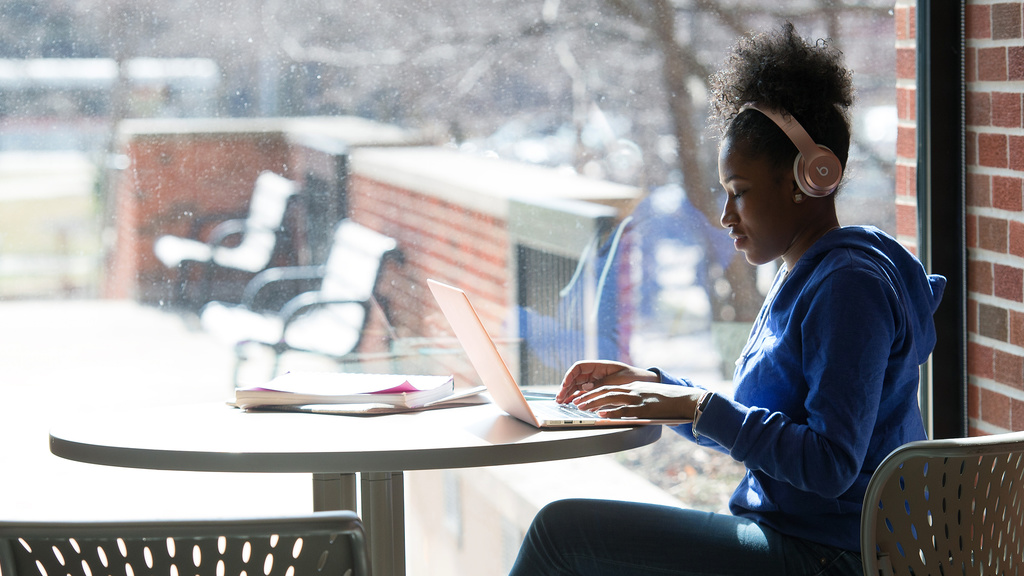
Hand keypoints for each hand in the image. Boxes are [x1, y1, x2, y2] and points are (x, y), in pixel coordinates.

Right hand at [557, 360, 657, 402]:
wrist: (646, 382)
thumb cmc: (633, 377)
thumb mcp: (618, 380)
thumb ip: (602, 383)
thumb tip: (585, 387)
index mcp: (599, 366)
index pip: (579, 367)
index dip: (570, 375)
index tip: (565, 385)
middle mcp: (595, 373)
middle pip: (576, 378)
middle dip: (566, 388)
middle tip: (559, 398)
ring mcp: (596, 382)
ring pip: (578, 387)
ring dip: (569, 394)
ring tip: (562, 403)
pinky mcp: (599, 391)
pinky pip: (585, 394)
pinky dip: (578, 398)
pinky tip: (572, 404)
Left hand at [558, 361, 701, 419]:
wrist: (685, 399)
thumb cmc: (668, 400)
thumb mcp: (649, 395)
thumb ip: (635, 399)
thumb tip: (621, 410)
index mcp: (634, 387)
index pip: (609, 387)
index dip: (594, 392)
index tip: (582, 397)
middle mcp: (633, 390)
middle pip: (606, 391)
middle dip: (589, 397)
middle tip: (577, 403)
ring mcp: (638, 399)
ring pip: (611, 398)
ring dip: (595, 403)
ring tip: (583, 408)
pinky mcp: (645, 408)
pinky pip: (625, 410)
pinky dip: (612, 413)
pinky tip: (602, 415)